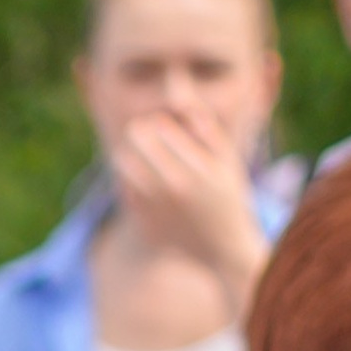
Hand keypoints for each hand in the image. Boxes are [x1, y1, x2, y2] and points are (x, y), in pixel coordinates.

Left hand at [108, 111, 263, 289]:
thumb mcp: (227, 161)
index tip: (164, 128)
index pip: (159, 125)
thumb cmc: (228, 198)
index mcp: (196, 167)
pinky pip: (123, 189)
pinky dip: (129, 181)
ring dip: (128, 154)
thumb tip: (182, 100)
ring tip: (139, 156)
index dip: (158, 123)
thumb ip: (206, 129)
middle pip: (137, 139)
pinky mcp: (143, 223)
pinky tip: (143, 183)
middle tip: (146, 137)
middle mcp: (174, 188)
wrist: (223, 250)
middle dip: (141, 133)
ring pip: (122, 162)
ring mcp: (156, 208)